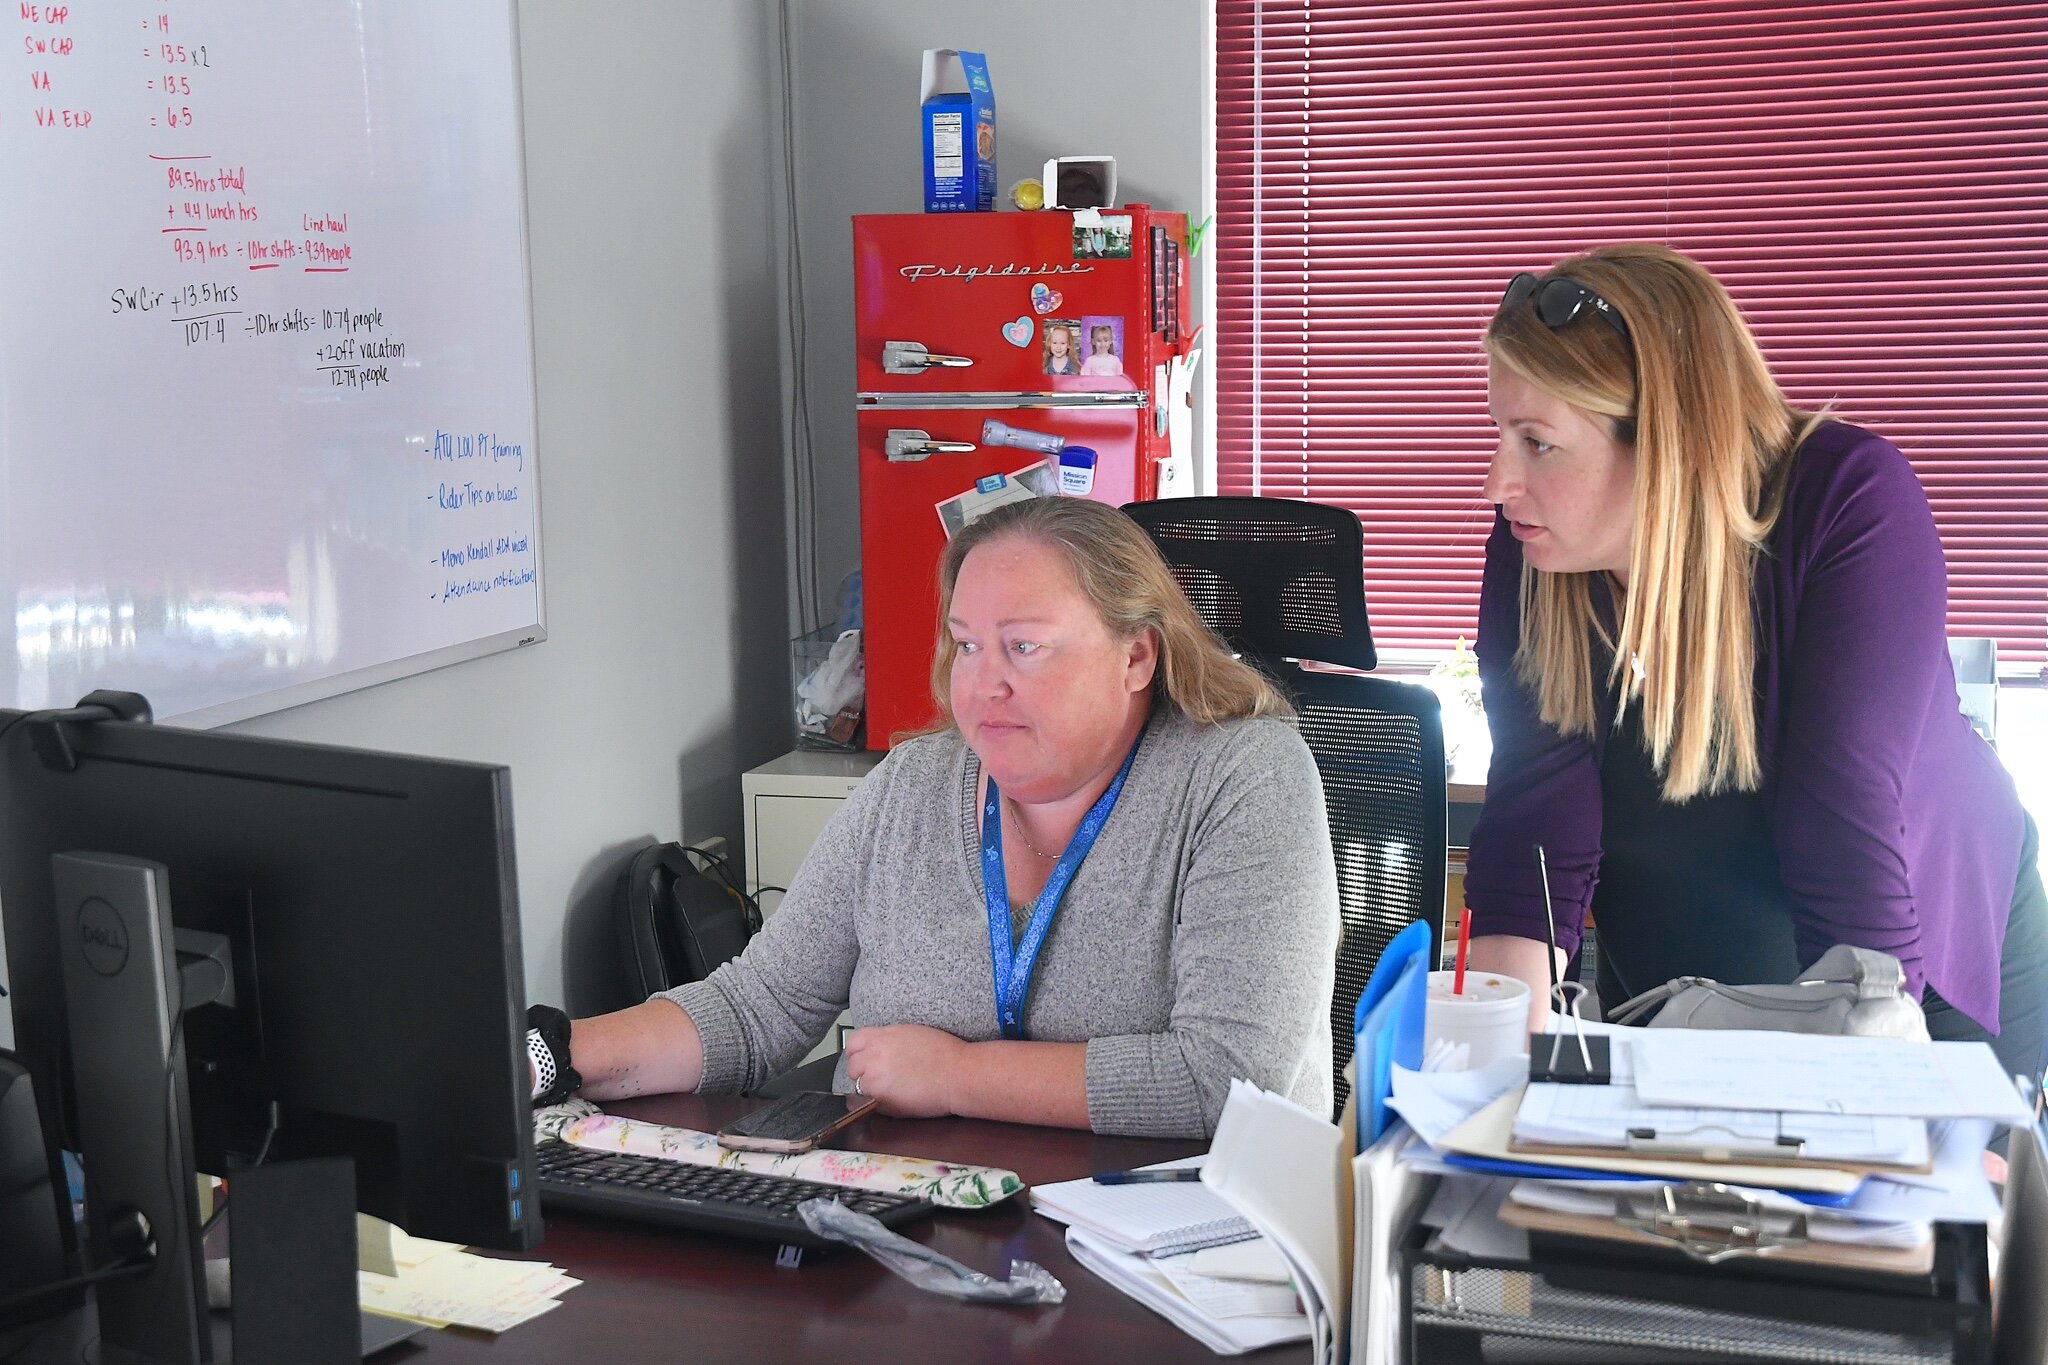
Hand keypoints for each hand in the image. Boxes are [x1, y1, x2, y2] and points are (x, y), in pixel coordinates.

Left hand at [842, 1024, 968, 1117]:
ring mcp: (875, 1081)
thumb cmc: (943, 1054)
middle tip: (881, 1075)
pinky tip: (895, 1098)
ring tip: (892, 1088)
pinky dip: (877, 1103)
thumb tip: (876, 1049)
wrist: (957, 1074)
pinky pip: (867, 1104)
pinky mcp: (881, 1102)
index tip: (865, 1058)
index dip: (859, 1052)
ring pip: (859, 1086)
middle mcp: (873, 1057)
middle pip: (852, 1066)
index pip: (853, 1043)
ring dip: (870, 1088)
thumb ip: (887, 1040)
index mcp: (880, 1037)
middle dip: (864, 1071)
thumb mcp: (910, 1033)